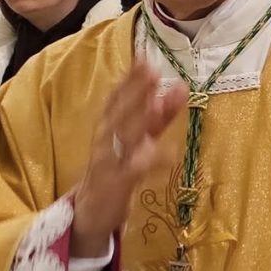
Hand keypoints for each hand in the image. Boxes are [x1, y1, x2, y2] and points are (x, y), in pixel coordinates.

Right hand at [69, 61, 187, 257]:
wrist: (92, 211)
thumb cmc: (117, 168)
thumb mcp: (139, 139)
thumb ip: (160, 115)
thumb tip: (179, 86)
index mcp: (108, 126)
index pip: (116, 98)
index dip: (128, 79)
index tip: (144, 59)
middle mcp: (104, 140)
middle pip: (118, 112)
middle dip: (133, 91)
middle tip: (150, 70)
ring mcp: (108, 162)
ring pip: (122, 136)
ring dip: (138, 118)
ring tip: (156, 102)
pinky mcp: (116, 184)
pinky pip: (134, 169)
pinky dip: (150, 159)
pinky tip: (169, 151)